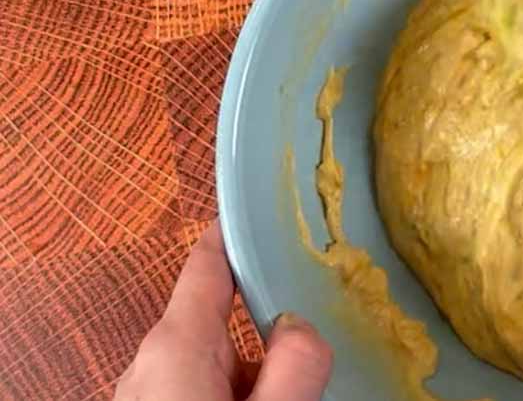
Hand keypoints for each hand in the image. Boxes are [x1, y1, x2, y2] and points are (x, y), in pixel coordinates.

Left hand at [115, 221, 332, 400]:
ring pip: (211, 361)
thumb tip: (302, 328)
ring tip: (285, 389)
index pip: (206, 265)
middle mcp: (150, 362)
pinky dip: (230, 392)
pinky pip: (196, 388)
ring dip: (250, 370)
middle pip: (218, 318)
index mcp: (176, 346)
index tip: (261, 205)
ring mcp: (145, 392)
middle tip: (311, 321)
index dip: (234, 232)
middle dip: (264, 320)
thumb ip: (295, 367)